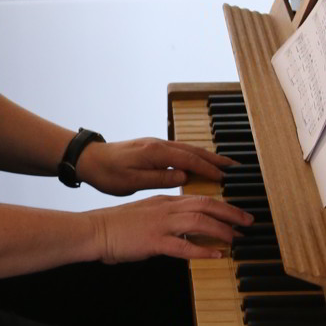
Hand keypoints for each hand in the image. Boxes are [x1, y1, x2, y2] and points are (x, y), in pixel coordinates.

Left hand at [74, 137, 236, 196]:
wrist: (90, 159)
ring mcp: (156, 144)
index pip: (188, 159)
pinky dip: (195, 156)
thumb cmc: (108, 173)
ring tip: (224, 164)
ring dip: (207, 156)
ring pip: (188, 149)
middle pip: (193, 150)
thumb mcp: (132, 181)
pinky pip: (180, 150)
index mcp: (155, 152)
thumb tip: (184, 176)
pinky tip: (201, 163)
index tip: (225, 178)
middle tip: (235, 167)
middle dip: (215, 159)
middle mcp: (158, 145)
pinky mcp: (152, 148)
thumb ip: (159, 178)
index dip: (208, 169)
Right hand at [87, 194, 252, 263]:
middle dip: (231, 213)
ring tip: (235, 239)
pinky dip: (203, 250)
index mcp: (165, 201)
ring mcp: (161, 224)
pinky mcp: (154, 241)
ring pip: (199, 221)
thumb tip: (185, 227)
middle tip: (248, 222)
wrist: (96, 230)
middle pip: (206, 205)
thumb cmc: (118, 225)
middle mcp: (166, 208)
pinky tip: (216, 255)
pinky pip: (184, 245)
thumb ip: (166, 217)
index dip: (223, 206)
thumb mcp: (146, 213)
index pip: (200, 198)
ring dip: (221, 230)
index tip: (238, 213)